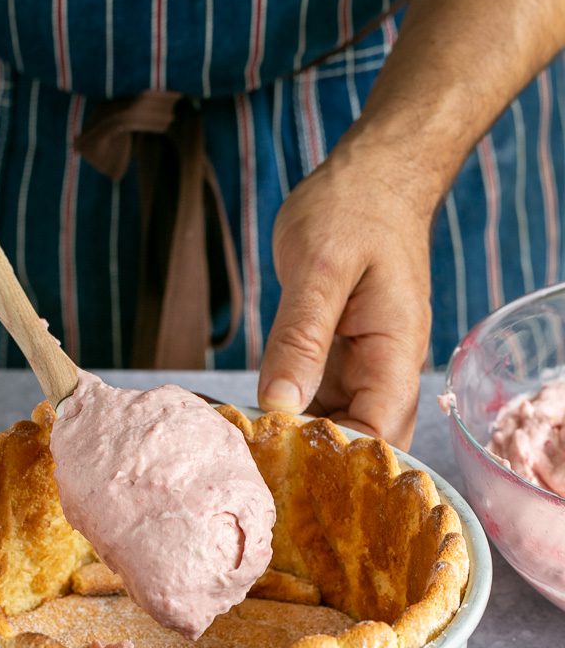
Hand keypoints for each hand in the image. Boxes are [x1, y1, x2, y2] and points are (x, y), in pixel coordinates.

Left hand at [258, 139, 433, 449]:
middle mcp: (386, 371)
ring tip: (251, 455)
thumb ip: (301, 338)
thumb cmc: (354, 209)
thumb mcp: (320, 269)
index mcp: (395, 354)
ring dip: (301, 444)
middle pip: (363, 443)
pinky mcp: (340, 359)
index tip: (284, 467)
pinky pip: (320, 401)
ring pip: (339, 426)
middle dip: (320, 466)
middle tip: (259, 471)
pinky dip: (291, 416)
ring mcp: (364, 367)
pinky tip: (256, 424)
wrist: (372, 176)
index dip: (338, 462)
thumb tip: (281, 404)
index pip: (379, 434)